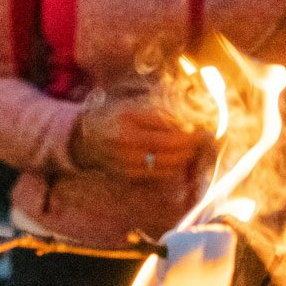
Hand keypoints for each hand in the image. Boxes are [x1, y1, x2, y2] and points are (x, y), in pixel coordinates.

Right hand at [69, 96, 206, 182]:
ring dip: (184, 159)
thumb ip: (157, 116)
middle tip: (202, 141)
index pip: (167, 131)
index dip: (188, 134)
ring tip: (191, 151)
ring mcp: (127, 163)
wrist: (83, 140)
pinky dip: (171, 169)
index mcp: (129, 123)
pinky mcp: (128, 176)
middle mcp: (127, 145)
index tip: (202, 131)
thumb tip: (187, 126)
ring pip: (166, 166)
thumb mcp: (132, 109)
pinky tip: (176, 161)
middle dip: (190, 147)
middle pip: (170, 150)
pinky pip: (157, 176)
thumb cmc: (111, 119)